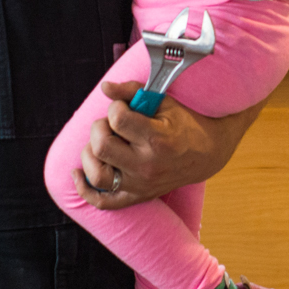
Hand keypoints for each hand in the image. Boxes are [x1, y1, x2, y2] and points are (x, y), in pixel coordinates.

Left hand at [71, 79, 263, 210]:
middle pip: (101, 147)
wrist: (208, 154)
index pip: (117, 119)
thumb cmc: (185, 124)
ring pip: (97, 175)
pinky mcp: (137, 196)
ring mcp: (141, 185)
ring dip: (90, 155)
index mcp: (157, 140)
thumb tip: (104, 87)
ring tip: (101, 144)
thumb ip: (132, 91)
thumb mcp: (164, 102)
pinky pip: (102, 202)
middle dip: (99, 129)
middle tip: (112, 125)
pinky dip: (84, 189)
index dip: (115, 107)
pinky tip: (79, 173)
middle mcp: (147, 166)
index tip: (124, 107)